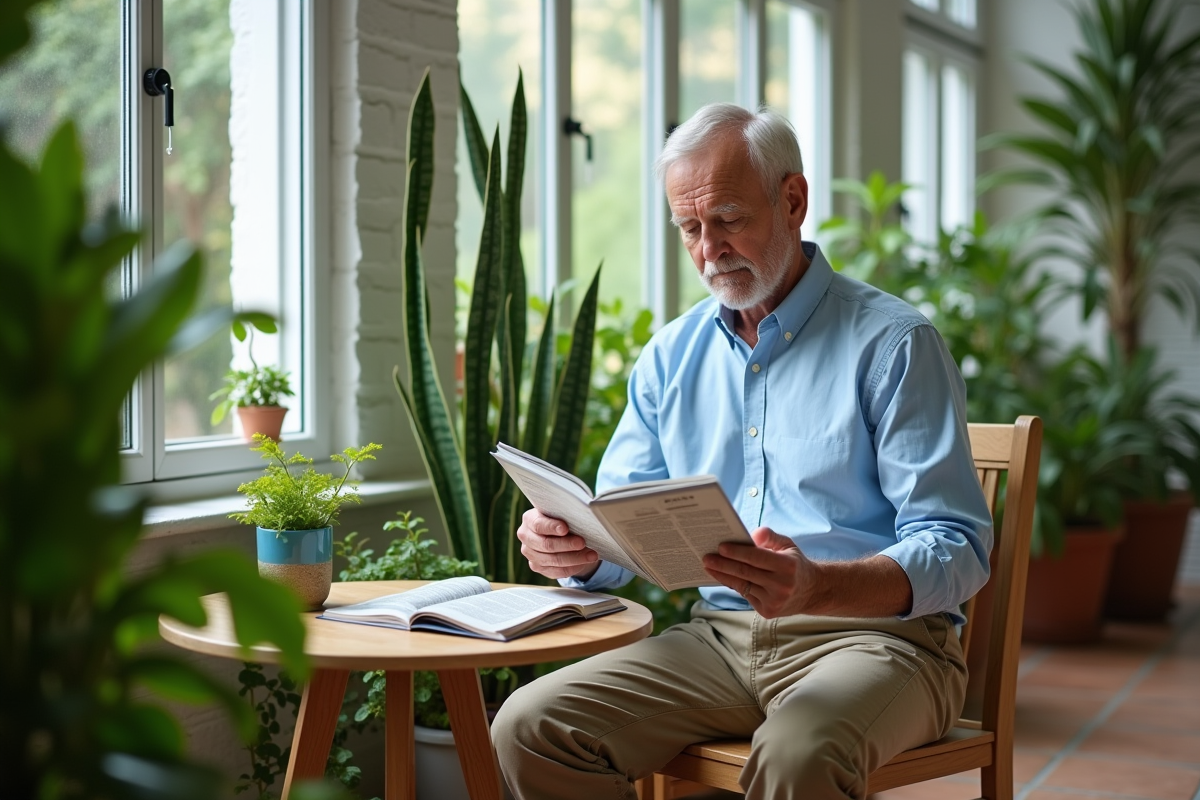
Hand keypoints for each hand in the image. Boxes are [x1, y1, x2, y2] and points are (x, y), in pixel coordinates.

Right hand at [516, 508, 600, 580]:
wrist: (558, 533)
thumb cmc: (561, 519)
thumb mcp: (561, 513)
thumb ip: (565, 515)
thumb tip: (580, 520)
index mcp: (529, 519)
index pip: (538, 525)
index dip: (552, 527)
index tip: (565, 528)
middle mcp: (526, 537)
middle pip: (546, 544)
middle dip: (567, 544)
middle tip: (582, 543)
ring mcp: (530, 554)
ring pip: (553, 560)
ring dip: (575, 558)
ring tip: (591, 555)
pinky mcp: (537, 567)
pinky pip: (557, 571)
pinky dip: (572, 567)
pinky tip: (584, 562)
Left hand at [702, 527, 817, 617]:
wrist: (811, 592)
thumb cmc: (794, 564)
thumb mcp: (788, 545)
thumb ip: (771, 537)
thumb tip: (753, 534)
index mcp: (787, 566)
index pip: (756, 558)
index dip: (737, 552)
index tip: (720, 547)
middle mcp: (781, 585)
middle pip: (745, 572)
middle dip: (723, 564)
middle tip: (706, 557)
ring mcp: (774, 601)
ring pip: (742, 585)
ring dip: (723, 575)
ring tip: (708, 566)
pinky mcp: (768, 611)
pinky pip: (745, 595)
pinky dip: (733, 584)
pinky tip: (722, 576)